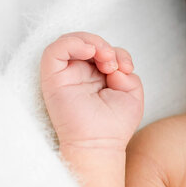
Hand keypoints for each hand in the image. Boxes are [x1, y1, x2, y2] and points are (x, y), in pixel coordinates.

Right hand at [40, 32, 143, 150]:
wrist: (100, 144)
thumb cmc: (115, 125)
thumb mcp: (132, 93)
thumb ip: (126, 72)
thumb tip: (112, 64)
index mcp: (98, 77)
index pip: (104, 51)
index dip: (117, 53)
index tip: (125, 68)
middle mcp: (80, 74)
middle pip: (87, 43)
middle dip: (104, 46)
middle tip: (113, 63)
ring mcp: (65, 75)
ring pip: (70, 41)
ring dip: (91, 42)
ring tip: (104, 57)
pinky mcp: (52, 78)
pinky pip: (54, 50)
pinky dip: (72, 43)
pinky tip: (89, 51)